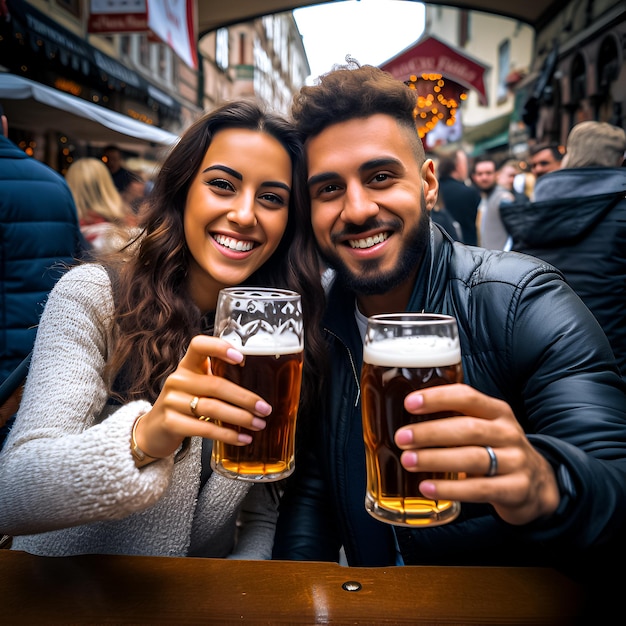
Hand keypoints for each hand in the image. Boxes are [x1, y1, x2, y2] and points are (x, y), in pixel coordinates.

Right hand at [132, 335, 270, 459]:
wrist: (152, 432)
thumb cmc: (183, 405)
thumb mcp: (196, 387)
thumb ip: (218, 381)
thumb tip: (260, 389)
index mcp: (187, 366)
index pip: (199, 345)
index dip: (219, 348)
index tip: (241, 358)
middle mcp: (178, 380)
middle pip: (216, 384)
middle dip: (245, 398)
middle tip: (265, 408)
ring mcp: (171, 401)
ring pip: (212, 407)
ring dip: (240, 418)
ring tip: (259, 424)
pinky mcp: (170, 423)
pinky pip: (205, 428)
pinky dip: (228, 435)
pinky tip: (243, 439)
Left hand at [394, 383, 559, 524]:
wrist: (539, 484)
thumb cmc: (498, 450)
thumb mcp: (485, 427)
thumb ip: (455, 419)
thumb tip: (406, 417)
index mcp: (497, 412)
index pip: (467, 397)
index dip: (438, 398)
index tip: (410, 403)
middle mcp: (508, 433)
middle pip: (468, 428)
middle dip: (431, 432)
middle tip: (402, 437)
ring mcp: (515, 461)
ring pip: (473, 457)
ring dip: (436, 459)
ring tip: (408, 460)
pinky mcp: (516, 490)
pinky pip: (480, 489)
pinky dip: (450, 489)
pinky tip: (427, 487)